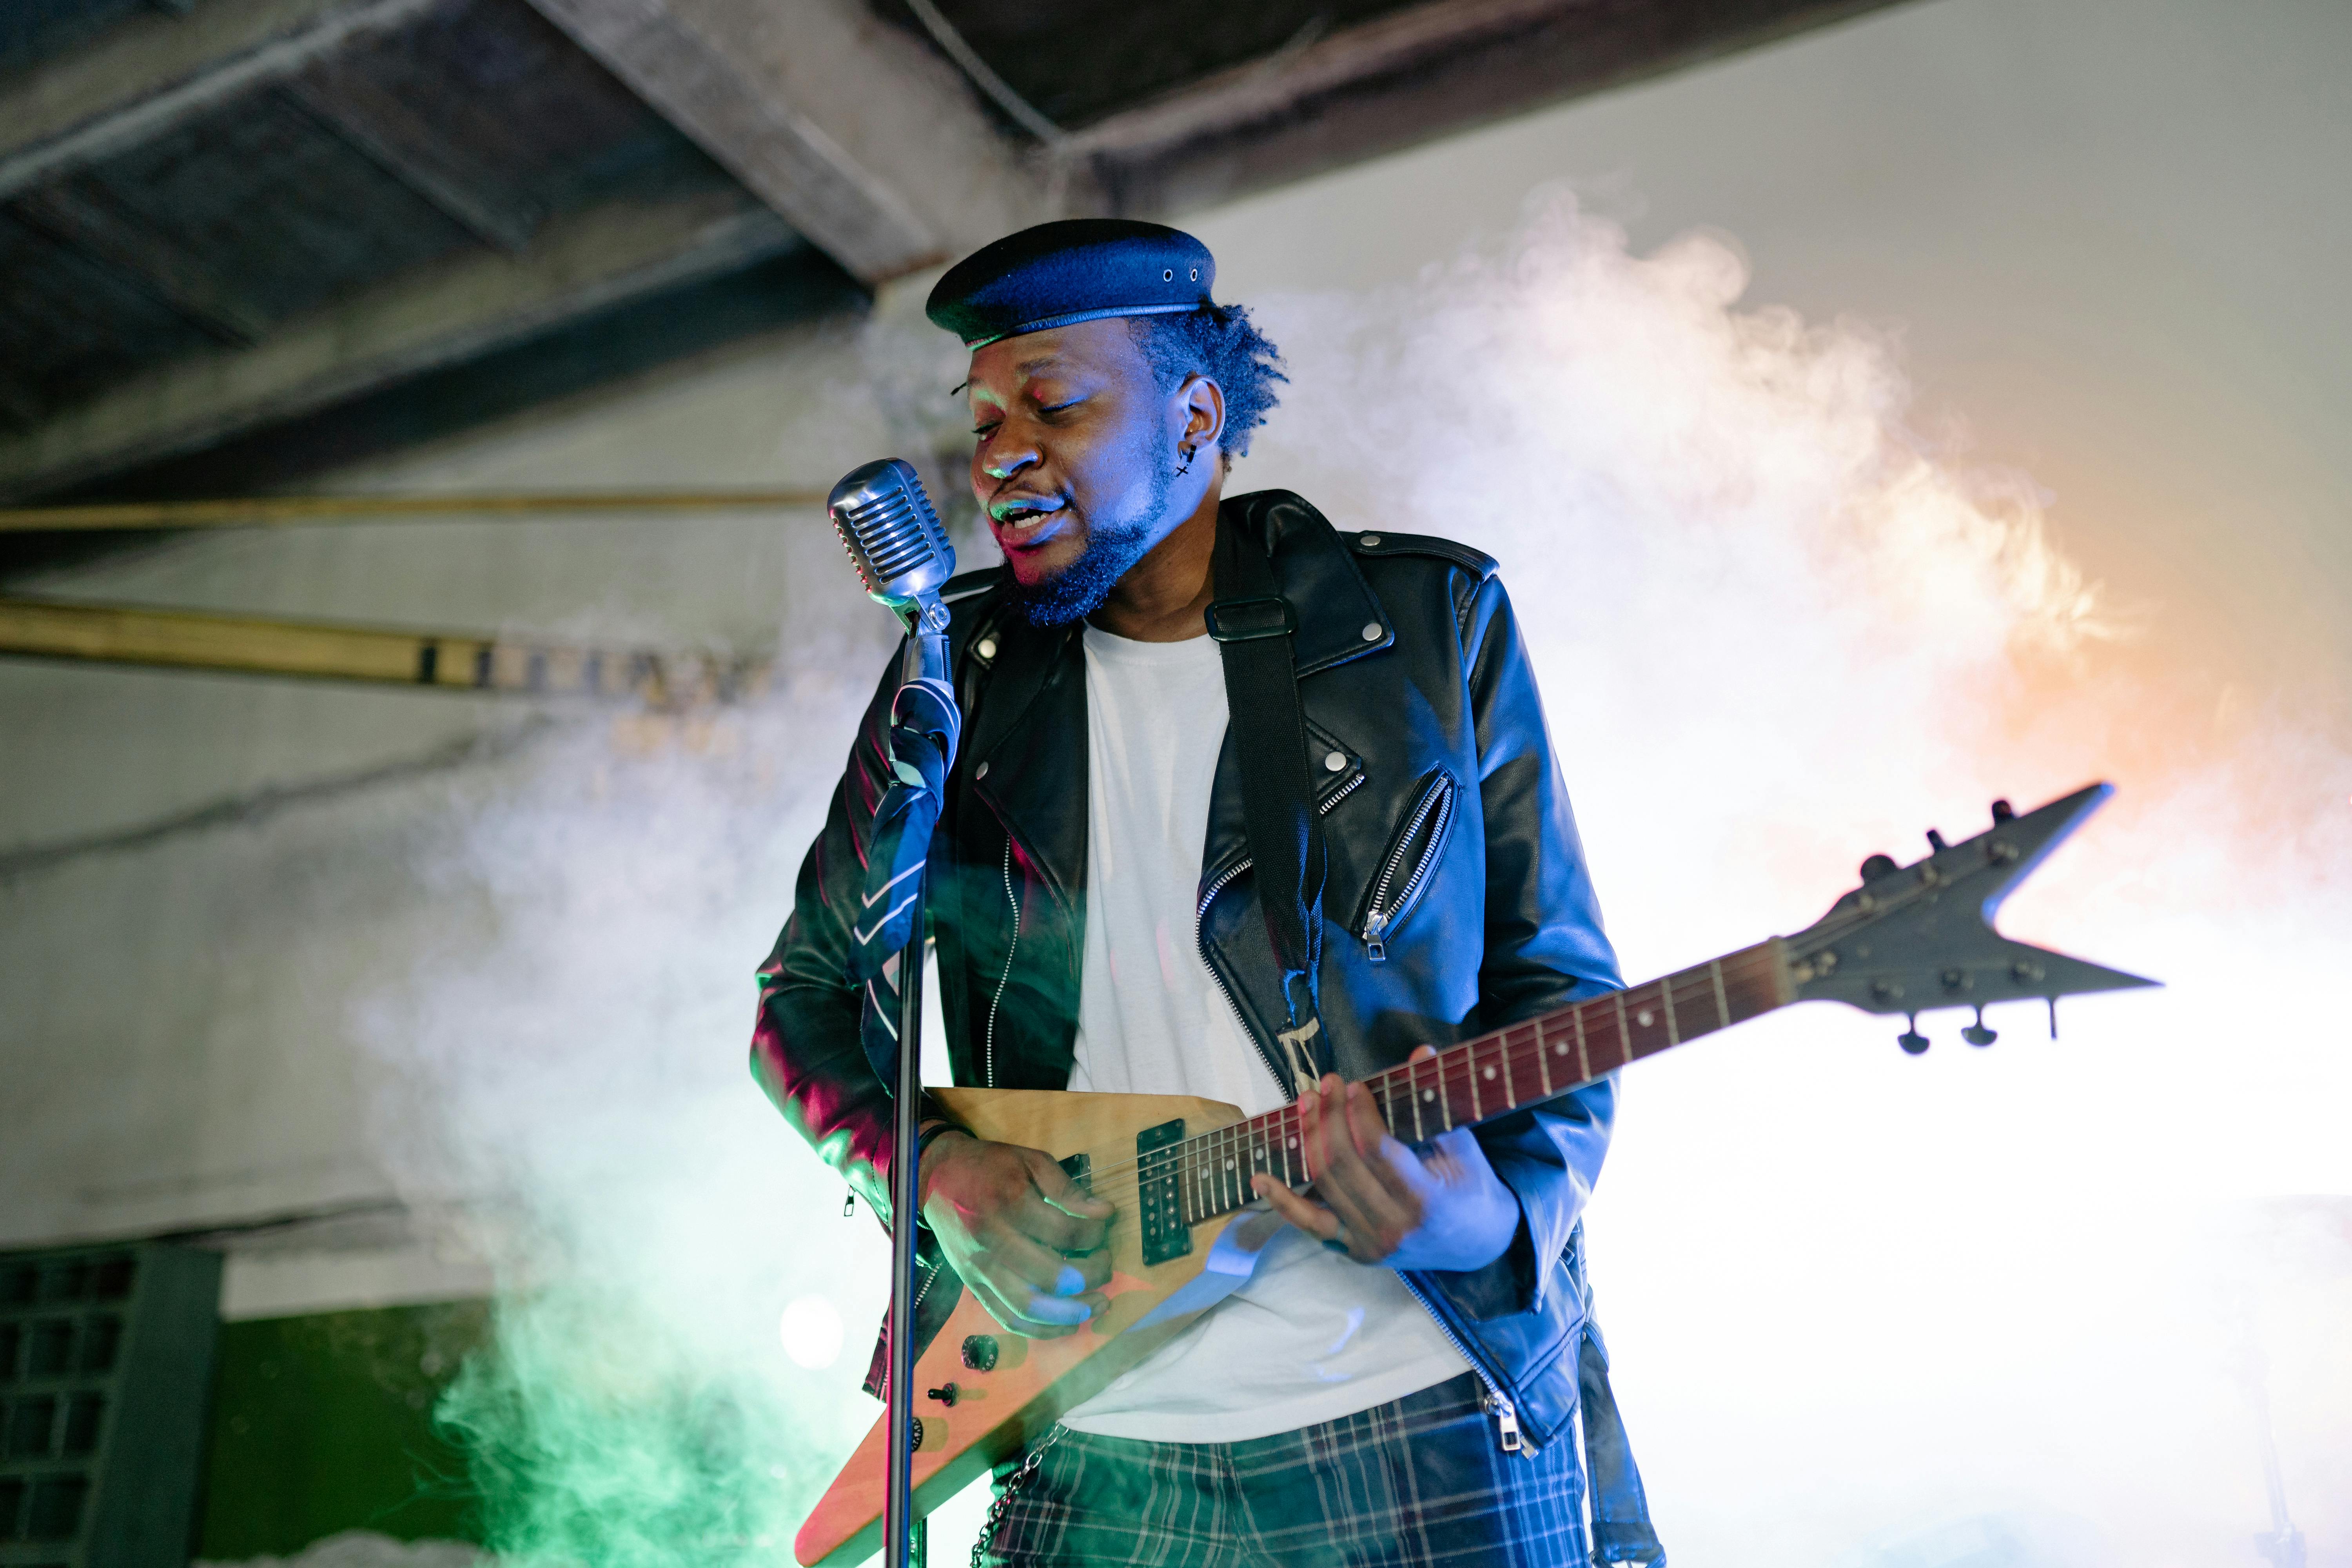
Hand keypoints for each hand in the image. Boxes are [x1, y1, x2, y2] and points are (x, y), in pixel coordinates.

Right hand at [919, 1130, 1113, 1337]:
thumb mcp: (1031, 1162)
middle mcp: (991, 1241)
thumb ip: (1068, 1189)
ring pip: (1029, 1307)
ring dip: (1072, 1313)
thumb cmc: (990, 1167)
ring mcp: (979, 1268)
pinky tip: (1069, 1325)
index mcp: (1008, 1203)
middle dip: (1090, 1276)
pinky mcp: (973, 1286)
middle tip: (1106, 1266)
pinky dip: (1042, 1330)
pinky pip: (1008, 1319)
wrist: (938, 1178)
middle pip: (1050, 1276)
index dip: (1094, 1234)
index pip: (1064, 1233)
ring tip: (1099, 1304)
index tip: (1103, 1226)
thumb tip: (1104, 1214)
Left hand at [1250, 1048, 1520, 1273]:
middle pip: (1344, 1165)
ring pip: (1324, 1186)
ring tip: (1306, 1103)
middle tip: (1326, 1084)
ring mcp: (1371, 1243)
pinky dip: (1282, 1201)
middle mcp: (1394, 1227)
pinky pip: (1311, 1224)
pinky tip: (1260, 1178)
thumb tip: (1421, 1050)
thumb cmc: (1470, 1185)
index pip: (1378, 1151)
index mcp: (1425, 1201)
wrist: (1477, 1242)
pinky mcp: (1354, 1250)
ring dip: (1308, 1140)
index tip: (1353, 1085)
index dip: (1359, 1115)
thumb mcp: (1461, 1143)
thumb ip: (1437, 1102)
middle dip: (1329, 1118)